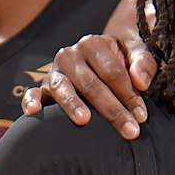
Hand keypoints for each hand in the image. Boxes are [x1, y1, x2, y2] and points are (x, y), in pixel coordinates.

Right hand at [21, 0, 156, 137]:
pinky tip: (34, 112)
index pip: (113, 72)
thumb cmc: (122, 61)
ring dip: (73, 105)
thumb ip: (143, 63)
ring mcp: (55, 71)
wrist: (100, 61)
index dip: (129, 94)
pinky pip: (33, 92)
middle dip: (112, 109)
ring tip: (84, 120)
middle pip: (91, 84)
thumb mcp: (135, 55)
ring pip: (63, 88)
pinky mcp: (43, 87)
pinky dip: (31, 100)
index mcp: (93, 44)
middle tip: (130, 131)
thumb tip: (141, 82)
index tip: (142, 116)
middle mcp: (70, 55)